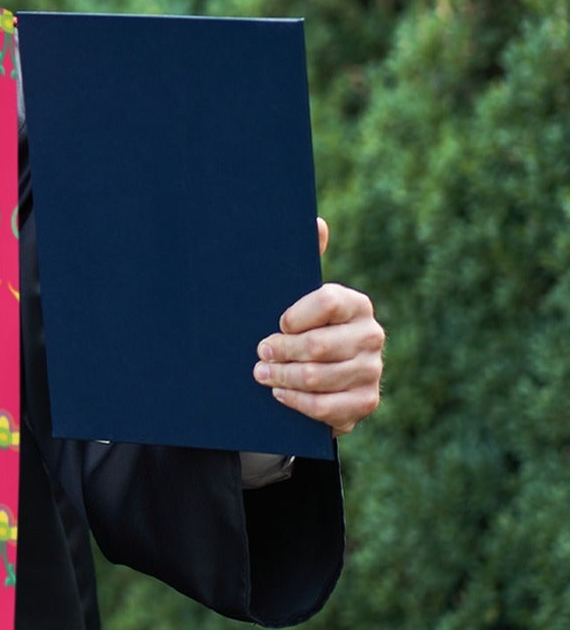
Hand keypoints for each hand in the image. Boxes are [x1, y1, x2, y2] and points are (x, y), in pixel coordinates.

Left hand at [253, 218, 383, 436]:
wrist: (320, 377)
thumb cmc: (302, 328)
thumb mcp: (299, 296)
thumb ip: (306, 260)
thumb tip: (317, 222)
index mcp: (356, 304)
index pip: (326, 301)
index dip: (295, 315)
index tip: (276, 323)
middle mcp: (371, 335)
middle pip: (318, 345)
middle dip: (280, 351)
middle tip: (259, 352)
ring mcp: (371, 371)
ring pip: (318, 377)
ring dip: (282, 377)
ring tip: (261, 374)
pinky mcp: (365, 402)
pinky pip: (326, 407)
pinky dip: (297, 402)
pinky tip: (280, 394)